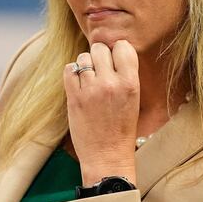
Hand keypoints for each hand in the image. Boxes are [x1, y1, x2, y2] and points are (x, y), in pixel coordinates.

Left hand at [63, 40, 139, 185]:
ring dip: (86, 65)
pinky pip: (69, 69)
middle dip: (99, 56)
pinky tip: (78, 83)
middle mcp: (111, 83)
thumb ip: (125, 74)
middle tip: (100, 70)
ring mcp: (91, 89)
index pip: (123, 46)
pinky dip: (72, 72)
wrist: (107, 155)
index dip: (117, 51)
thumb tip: (111, 50)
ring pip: (84, 57)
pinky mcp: (74, 97)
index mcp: (130, 83)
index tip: (114, 60)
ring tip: (90, 79)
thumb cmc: (121, 127)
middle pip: (100, 48)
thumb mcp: (133, 98)